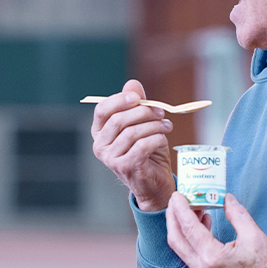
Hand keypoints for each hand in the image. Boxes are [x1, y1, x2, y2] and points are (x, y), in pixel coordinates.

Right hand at [91, 79, 174, 211]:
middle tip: (161, 112)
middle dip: (144, 112)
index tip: (138, 97)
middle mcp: (100, 146)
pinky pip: (142, 146)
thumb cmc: (147, 152)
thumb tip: (133, 84)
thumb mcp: (142, 124)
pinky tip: (163, 139)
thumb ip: (136, 104)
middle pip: (119, 120)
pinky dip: (156, 139)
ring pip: (133, 133)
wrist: (154, 183)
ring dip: (154, 126)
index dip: (119, 100)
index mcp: (100, 132)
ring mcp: (110, 158)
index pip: (102, 110)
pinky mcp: (125, 167)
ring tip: (167, 126)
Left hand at [166, 191, 266, 267]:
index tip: (177, 195)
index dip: (180, 209)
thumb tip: (226, 198)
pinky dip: (190, 239)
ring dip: (181, 228)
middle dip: (172, 218)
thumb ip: (237, 214)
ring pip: (181, 248)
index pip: (188, 228)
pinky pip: (190, 256)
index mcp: (213, 258)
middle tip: (176, 201)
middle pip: (176, 239)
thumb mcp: (255, 236)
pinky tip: (203, 226)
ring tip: (193, 209)